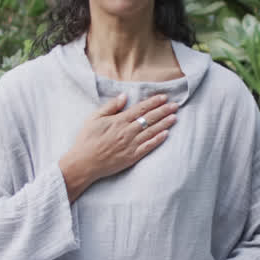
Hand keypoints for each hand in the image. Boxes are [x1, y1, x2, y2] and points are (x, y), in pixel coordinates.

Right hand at [59, 93, 177, 199]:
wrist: (84, 163)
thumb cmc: (87, 139)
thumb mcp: (94, 118)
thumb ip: (110, 106)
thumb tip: (124, 96)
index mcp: (119, 121)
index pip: (140, 109)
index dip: (153, 102)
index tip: (164, 97)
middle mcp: (127, 131)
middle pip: (149, 119)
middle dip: (163, 111)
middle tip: (175, 105)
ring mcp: (131, 145)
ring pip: (152, 131)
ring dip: (164, 123)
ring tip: (174, 117)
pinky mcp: (132, 157)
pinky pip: (148, 147)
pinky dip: (158, 140)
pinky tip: (166, 134)